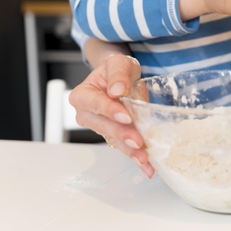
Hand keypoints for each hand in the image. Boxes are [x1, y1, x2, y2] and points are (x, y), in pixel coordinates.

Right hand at [68, 53, 154, 177]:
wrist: (122, 78)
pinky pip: (124, 147)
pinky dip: (136, 157)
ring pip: (114, 140)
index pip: (96, 104)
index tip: (125, 117)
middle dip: (122, 134)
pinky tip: (147, 167)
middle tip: (137, 141)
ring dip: (130, 151)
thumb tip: (117, 89)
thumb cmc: (117, 70)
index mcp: (83, 95)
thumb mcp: (118, 63)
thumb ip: (118, 75)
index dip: (110, 111)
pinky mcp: (113, 136)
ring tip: (144, 159)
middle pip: (104, 126)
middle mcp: (87, 115)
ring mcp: (100, 128)